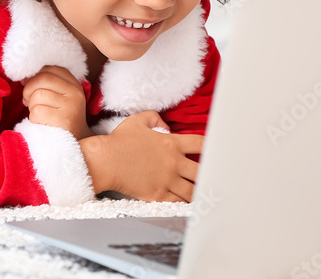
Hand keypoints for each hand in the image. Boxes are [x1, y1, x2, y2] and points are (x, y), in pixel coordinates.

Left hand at [21, 65, 91, 139]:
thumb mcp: (60, 97)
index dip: (35, 75)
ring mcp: (70, 106)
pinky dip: (33, 118)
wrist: (76, 143)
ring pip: (38, 95)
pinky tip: (40, 122)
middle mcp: (75, 92)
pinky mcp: (63, 120)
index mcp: (74, 84)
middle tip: (27, 100)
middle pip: (43, 78)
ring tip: (38, 113)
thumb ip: (47, 84)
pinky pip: (37, 112)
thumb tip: (24, 78)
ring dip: (31, 106)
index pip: (50, 69)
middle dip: (29, 89)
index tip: (27, 84)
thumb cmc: (61, 118)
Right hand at [80, 110, 202, 202]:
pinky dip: (185, 202)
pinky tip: (188, 202)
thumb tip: (165, 125)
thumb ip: (155, 118)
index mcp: (171, 144)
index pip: (201, 144)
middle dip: (208, 174)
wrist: (105, 161)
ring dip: (199, 191)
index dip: (211, 147)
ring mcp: (167, 181)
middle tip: (212, 176)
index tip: (214, 151)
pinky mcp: (158, 194)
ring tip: (203, 192)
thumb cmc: (119, 140)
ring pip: (193, 191)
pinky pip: (179, 202)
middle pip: (202, 172)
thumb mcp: (137, 121)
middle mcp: (173, 163)